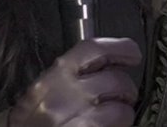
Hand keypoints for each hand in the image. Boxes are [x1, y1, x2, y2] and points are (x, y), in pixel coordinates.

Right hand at [9, 37, 140, 126]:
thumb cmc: (33, 124)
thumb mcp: (42, 94)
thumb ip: (69, 78)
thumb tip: (107, 65)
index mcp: (52, 78)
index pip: (92, 50)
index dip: (119, 48)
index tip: (133, 54)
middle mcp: (60, 96)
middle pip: (113, 80)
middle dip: (127, 88)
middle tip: (125, 96)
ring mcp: (70, 121)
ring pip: (120, 109)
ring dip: (124, 113)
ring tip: (117, 117)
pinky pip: (115, 125)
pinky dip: (119, 126)